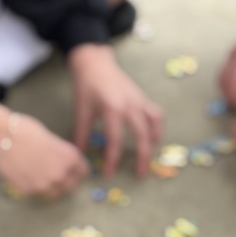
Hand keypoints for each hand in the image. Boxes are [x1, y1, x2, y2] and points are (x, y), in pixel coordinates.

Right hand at [0, 101, 88, 197]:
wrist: (2, 138)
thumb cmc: (25, 131)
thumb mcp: (51, 139)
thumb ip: (60, 154)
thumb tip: (61, 162)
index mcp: (70, 158)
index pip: (83, 172)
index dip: (78, 170)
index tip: (75, 171)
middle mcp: (61, 174)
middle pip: (72, 186)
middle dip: (68, 181)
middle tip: (59, 176)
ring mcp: (45, 185)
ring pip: (56, 193)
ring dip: (53, 187)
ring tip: (44, 177)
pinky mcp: (30, 191)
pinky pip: (38, 193)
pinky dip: (36, 187)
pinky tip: (28, 176)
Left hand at [68, 44, 162, 175]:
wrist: (95, 62)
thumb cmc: (86, 85)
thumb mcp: (81, 110)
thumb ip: (81, 134)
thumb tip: (78, 156)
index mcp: (112, 108)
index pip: (114, 140)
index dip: (112, 159)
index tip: (108, 173)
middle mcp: (129, 104)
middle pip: (141, 135)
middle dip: (142, 157)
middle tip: (140, 174)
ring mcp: (139, 100)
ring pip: (153, 124)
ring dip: (154, 142)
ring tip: (150, 157)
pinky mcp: (142, 98)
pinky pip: (156, 115)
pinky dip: (157, 128)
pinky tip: (153, 138)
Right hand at [218, 25, 235, 110]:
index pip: (233, 80)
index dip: (235, 96)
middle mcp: (235, 54)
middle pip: (223, 80)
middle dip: (230, 96)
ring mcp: (232, 54)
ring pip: (221, 77)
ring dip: (229, 91)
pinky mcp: (232, 55)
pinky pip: (225, 73)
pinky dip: (231, 84)